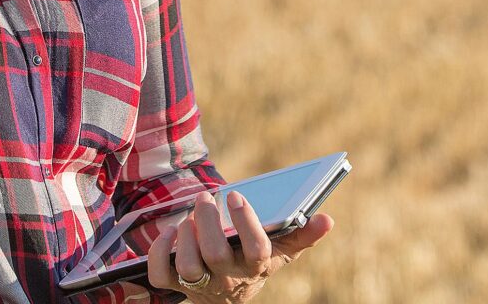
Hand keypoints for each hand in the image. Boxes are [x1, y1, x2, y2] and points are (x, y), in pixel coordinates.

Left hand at [147, 191, 334, 302]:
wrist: (229, 292)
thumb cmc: (254, 258)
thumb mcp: (281, 250)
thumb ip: (303, 235)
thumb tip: (328, 219)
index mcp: (255, 267)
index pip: (256, 250)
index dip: (245, 223)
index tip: (236, 196)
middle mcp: (228, 279)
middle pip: (216, 256)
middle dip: (208, 223)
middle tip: (206, 196)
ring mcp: (201, 284)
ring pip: (188, 268)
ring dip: (186, 238)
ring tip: (191, 215)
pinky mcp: (177, 286)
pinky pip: (161, 276)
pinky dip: (159, 252)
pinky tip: (170, 232)